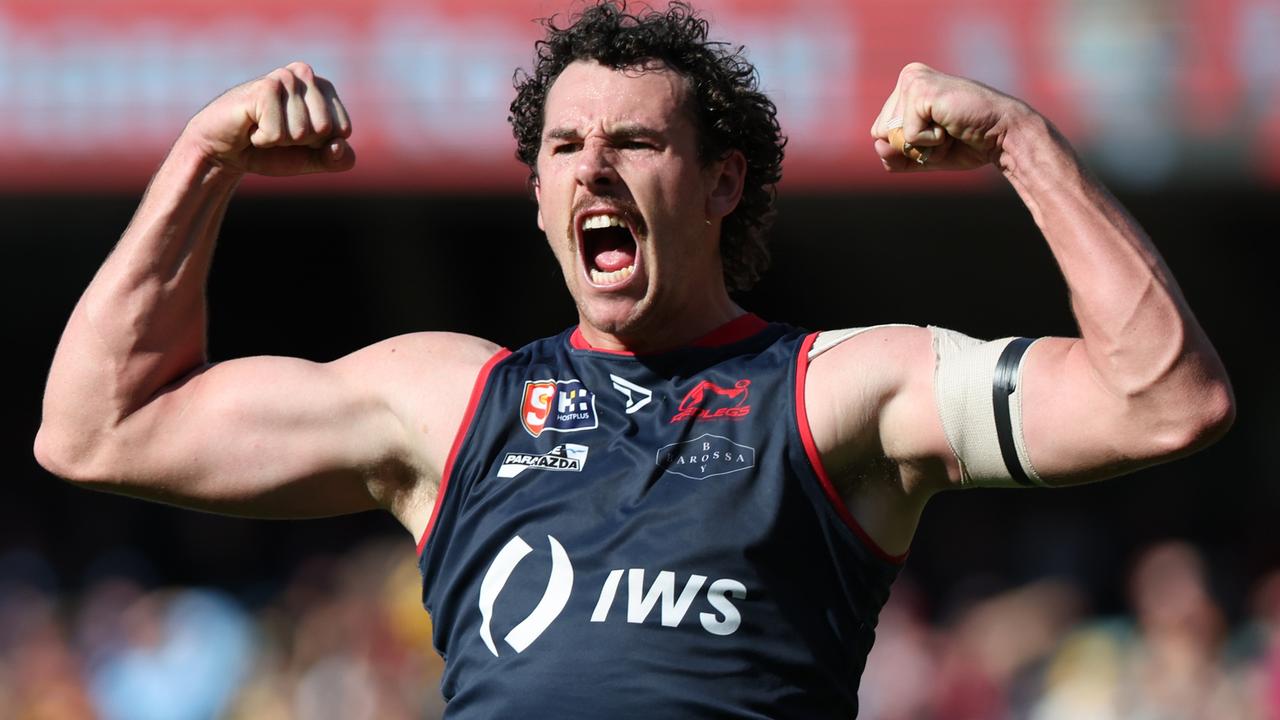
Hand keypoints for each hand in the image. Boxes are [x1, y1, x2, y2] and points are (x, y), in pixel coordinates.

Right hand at [181, 62, 353, 175]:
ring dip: (278, 140)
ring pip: (302, 132)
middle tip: (276, 131)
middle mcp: (305, 74)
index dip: (319, 145)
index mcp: (323, 87)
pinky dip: (263, 139)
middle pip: (325, 129)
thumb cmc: (270, 150)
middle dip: (300, 142)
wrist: (223, 150)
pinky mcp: (264, 87)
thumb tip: (340, 146)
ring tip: (261, 127)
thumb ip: (337, 159)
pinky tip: (250, 127)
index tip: (296, 137)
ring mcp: (284, 77)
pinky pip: (278, 133)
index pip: (343, 129)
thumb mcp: (311, 159)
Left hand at [870, 62, 1033, 172]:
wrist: (1003, 136)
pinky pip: (908, 135)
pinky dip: (931, 142)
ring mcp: (914, 80)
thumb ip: (893, 156)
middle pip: (881, 133)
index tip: (938, 134)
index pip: (879, 133)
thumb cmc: (966, 143)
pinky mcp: (921, 91)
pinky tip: (951, 125)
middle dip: (913, 146)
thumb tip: (879, 143)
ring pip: (893, 135)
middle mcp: (908, 77)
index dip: (906, 147)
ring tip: (950, 128)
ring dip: (924, 144)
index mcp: (905, 87)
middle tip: (946, 132)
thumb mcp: (921, 156)